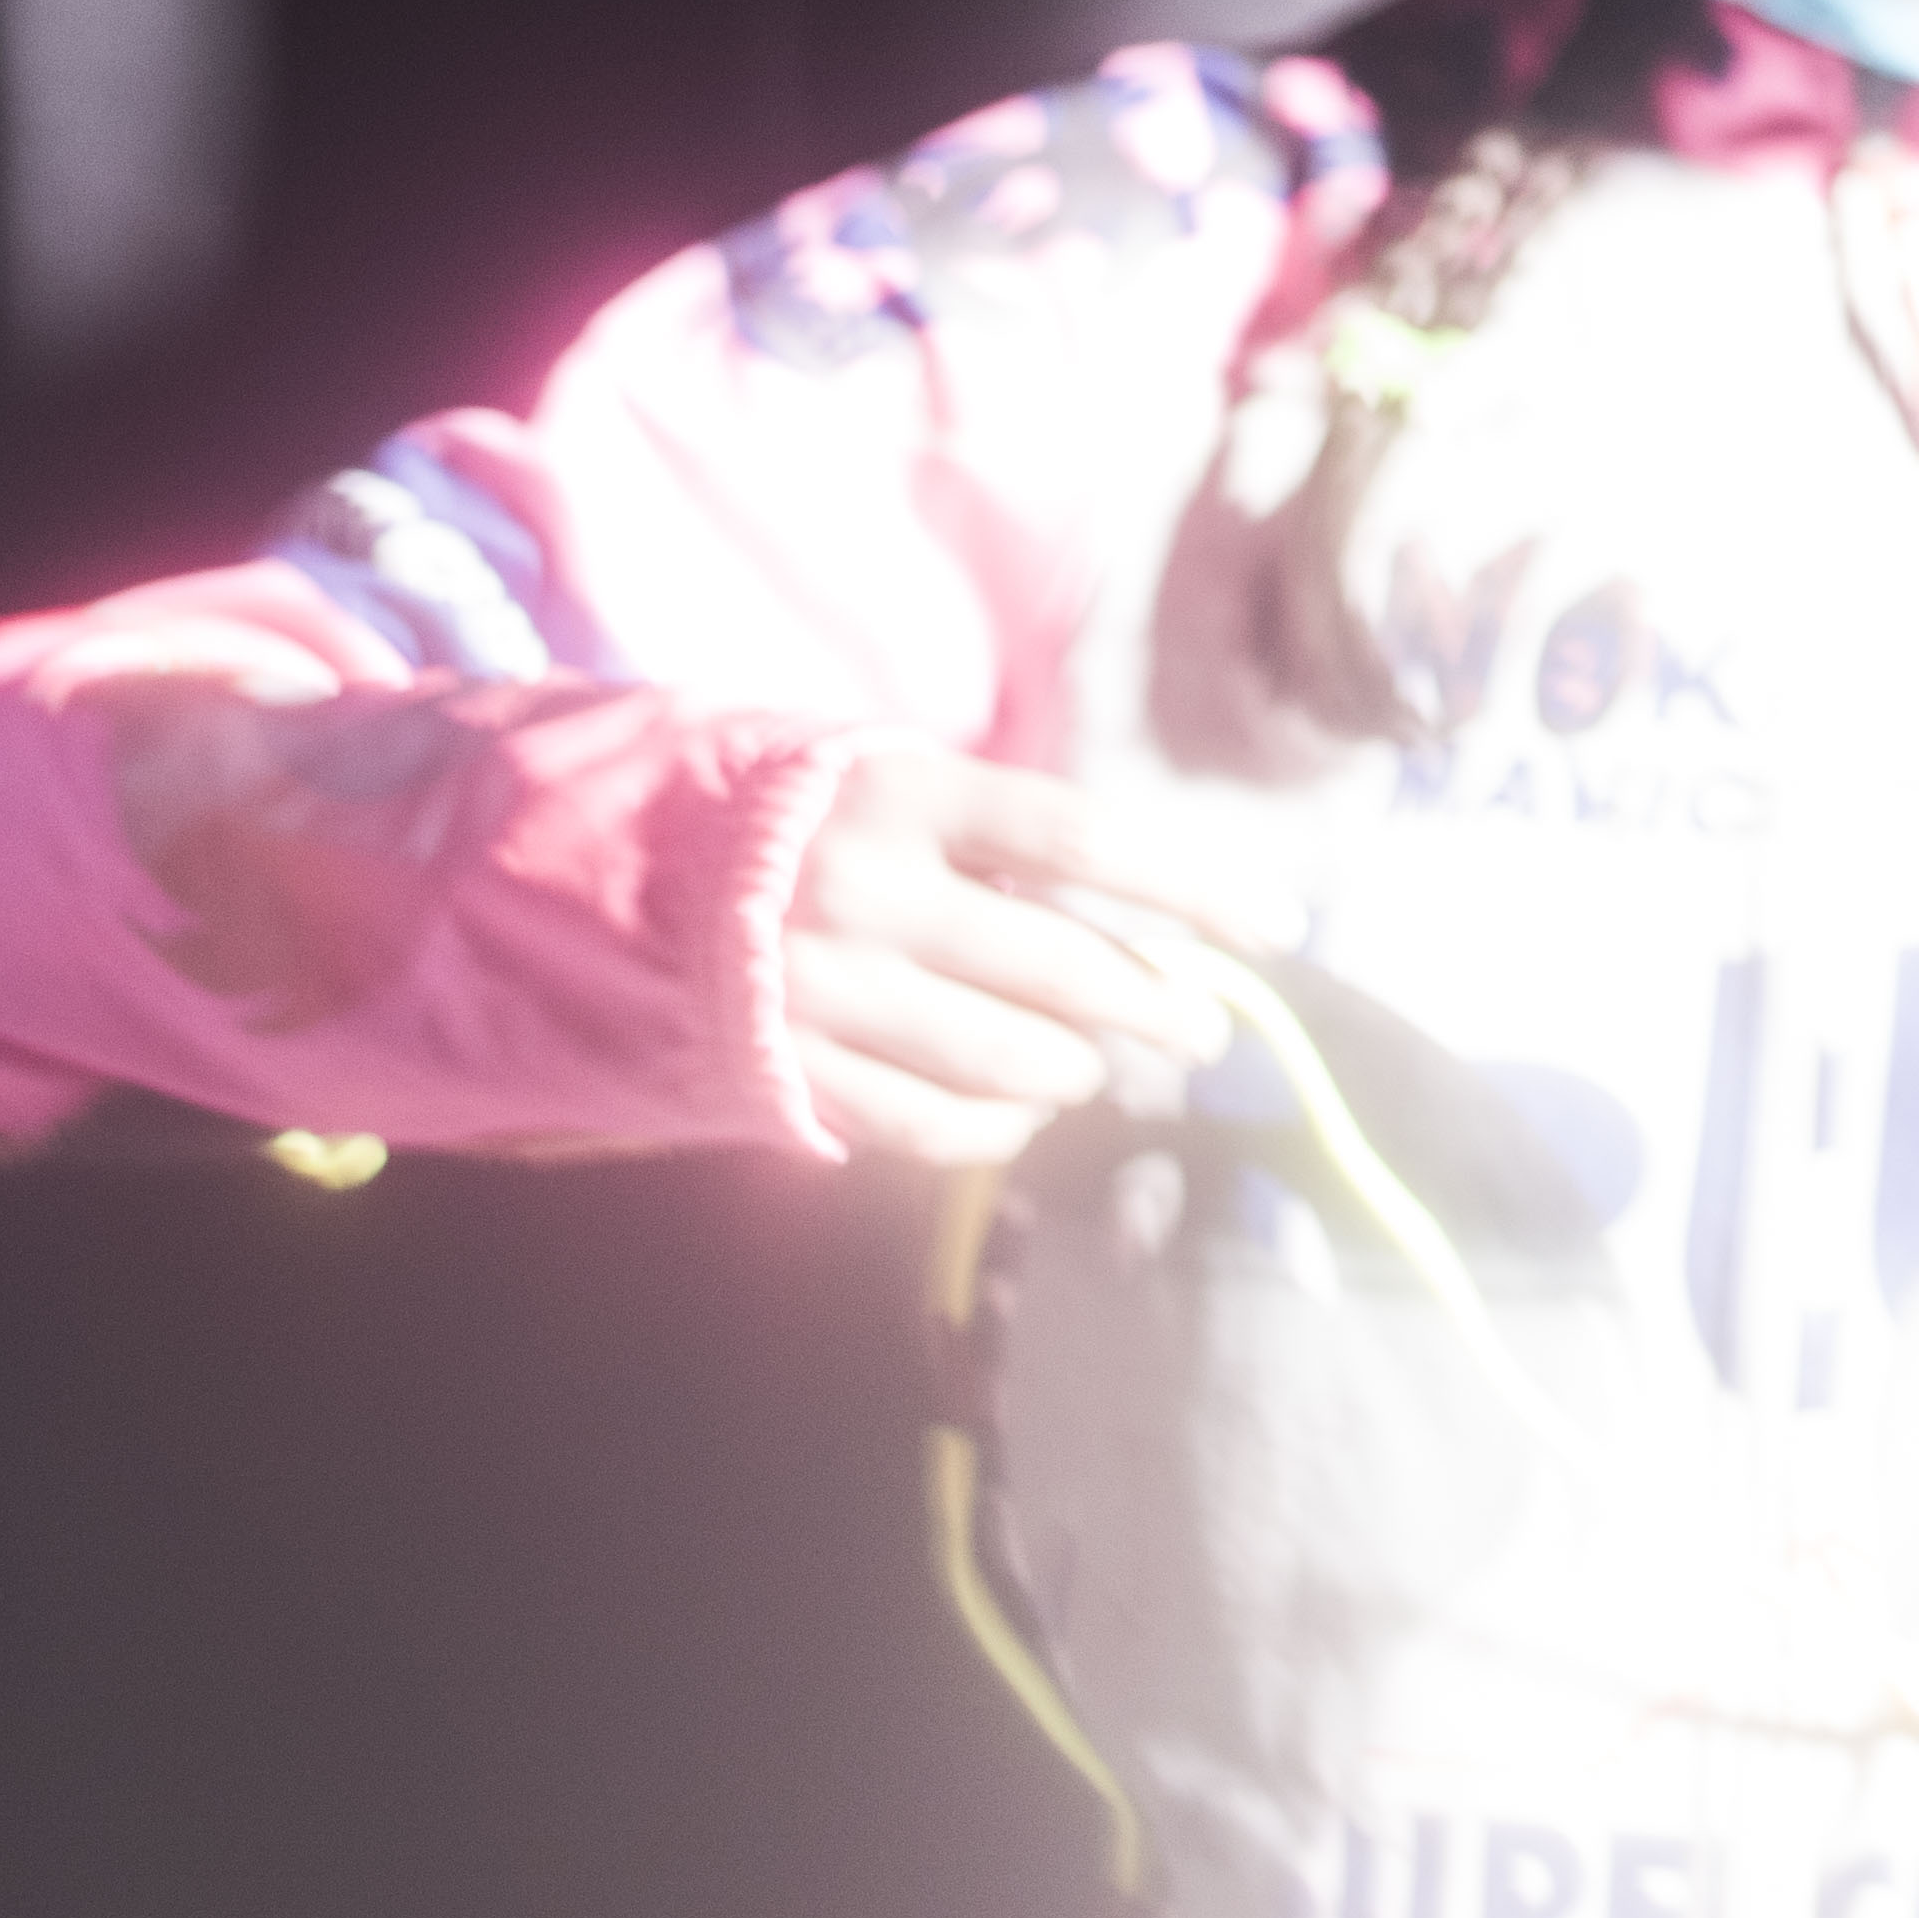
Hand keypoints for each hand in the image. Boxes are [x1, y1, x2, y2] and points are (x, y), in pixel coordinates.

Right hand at [777, 751, 1269, 1160]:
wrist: (642, 875)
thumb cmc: (823, 831)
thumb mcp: (906, 789)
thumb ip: (1015, 843)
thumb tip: (1164, 925)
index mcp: (904, 794)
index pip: (1083, 839)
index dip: (1192, 888)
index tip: (1275, 928)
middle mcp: (862, 888)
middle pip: (1062, 967)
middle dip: (1158, 1007)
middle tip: (1199, 1027)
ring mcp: (822, 987)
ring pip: (1012, 1060)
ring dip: (1080, 1070)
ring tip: (1092, 1062)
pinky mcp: (793, 1069)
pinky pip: (937, 1128)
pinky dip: (1002, 1128)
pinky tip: (1021, 1108)